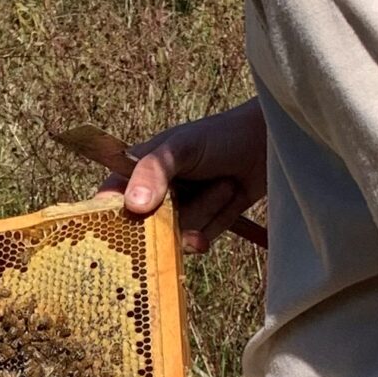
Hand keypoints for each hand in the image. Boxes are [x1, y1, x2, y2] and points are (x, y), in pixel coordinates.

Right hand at [110, 101, 267, 252]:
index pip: (109, 201)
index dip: (112, 218)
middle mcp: (153, 195)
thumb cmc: (221, 135)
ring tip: (224, 184)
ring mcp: (178, 213)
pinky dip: (217, 223)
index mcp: (136, 171)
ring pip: (175, 237)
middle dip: (173, 218)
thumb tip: (133, 206)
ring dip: (206, 212)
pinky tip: (230, 199)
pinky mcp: (203, 225)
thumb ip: (154, 171)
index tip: (130, 223)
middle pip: (144, 229)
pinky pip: (198, 241)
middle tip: (191, 194)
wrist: (268, 144)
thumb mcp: (182, 146)